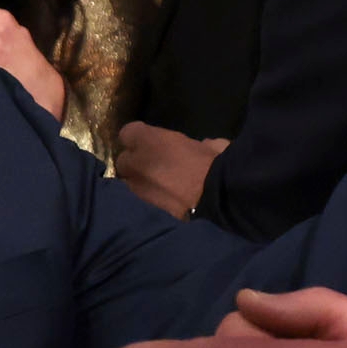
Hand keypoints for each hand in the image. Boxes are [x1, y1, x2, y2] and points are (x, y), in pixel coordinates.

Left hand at [111, 121, 229, 218]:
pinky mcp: (141, 214)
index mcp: (150, 141)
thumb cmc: (220, 170)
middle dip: (137, 165)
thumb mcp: (217, 147)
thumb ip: (204, 145)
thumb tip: (206, 147)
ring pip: (129, 187)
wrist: (221, 206)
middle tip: (156, 172)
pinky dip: (149, 208)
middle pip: (124, 162)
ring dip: (141, 188)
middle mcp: (135, 164)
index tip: (152, 144)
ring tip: (160, 195)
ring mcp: (135, 192)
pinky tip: (164, 211)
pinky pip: (141, 207)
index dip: (141, 139)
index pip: (129, 133)